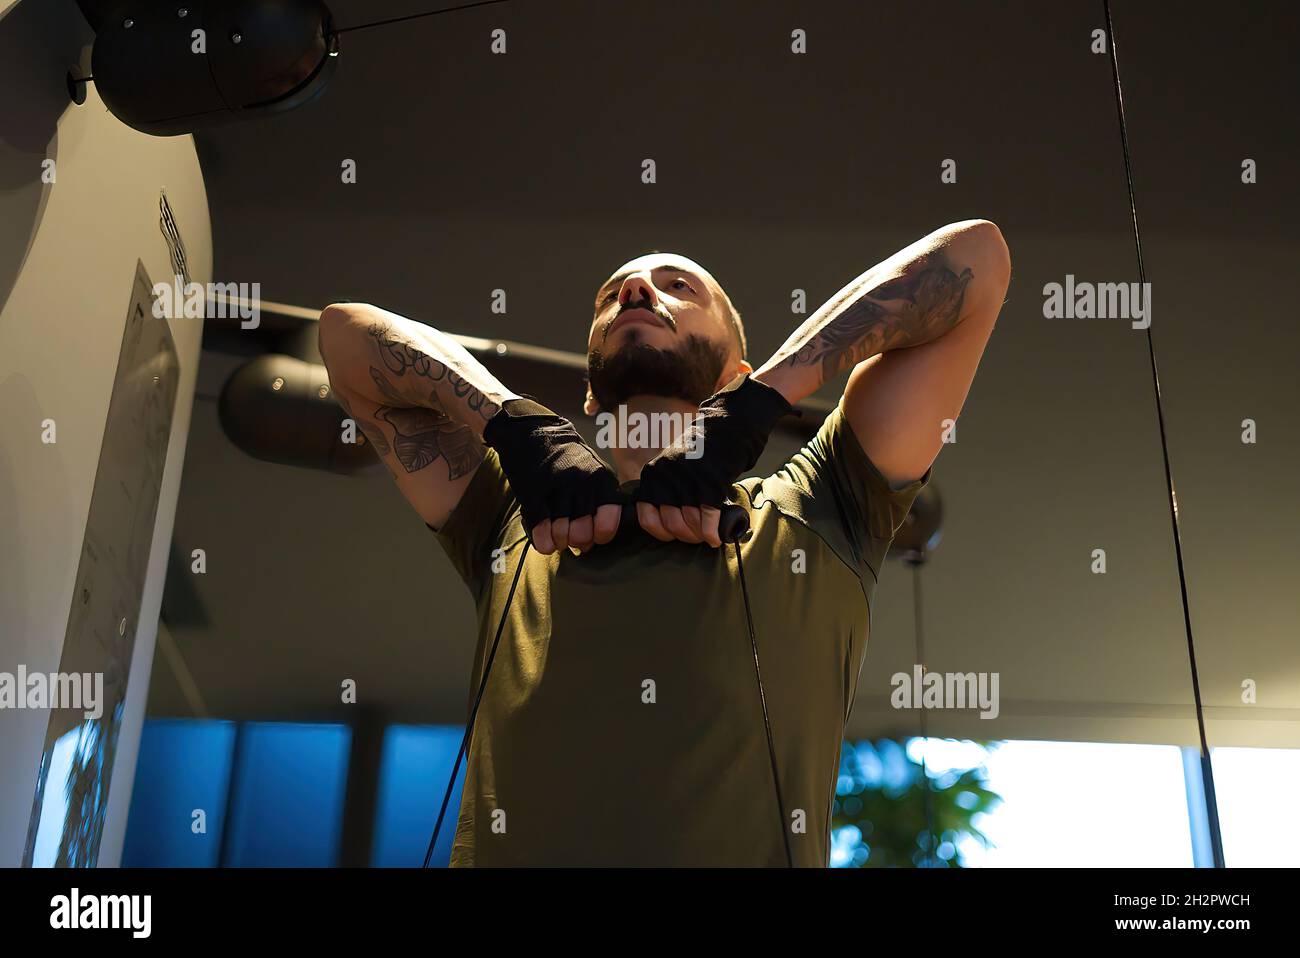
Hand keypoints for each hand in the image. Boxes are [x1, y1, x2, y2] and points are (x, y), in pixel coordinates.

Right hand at [483, 397, 623, 554]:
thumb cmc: (563, 458)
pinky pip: (540, 524)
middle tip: (570, 537)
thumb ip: (598, 502)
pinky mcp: (533, 489)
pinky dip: (542, 539)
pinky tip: (543, 542)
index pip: (608, 522)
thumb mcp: (592, 472)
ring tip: (556, 537)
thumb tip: (592, 543)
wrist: (531, 431)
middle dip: (577, 541)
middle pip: (583, 532)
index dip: (599, 536)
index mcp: (601, 479)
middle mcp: (583, 482)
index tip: (592, 536)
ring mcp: (557, 485)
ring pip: (562, 532)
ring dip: (558, 540)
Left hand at [635, 374, 792, 545]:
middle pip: (671, 524)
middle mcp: (667, 477)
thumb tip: (665, 527)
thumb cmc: (701, 452)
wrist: (729, 426)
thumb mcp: (671, 465)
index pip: (646, 517)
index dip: (662, 533)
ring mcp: (689, 479)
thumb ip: (663, 491)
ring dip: (701, 536)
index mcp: (652, 473)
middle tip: (696, 538)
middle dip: (685, 537)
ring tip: (708, 536)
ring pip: (691, 524)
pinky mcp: (712, 482)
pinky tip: (717, 538)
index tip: (674, 535)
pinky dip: (713, 532)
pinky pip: (709, 517)